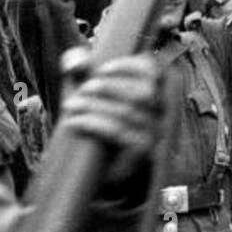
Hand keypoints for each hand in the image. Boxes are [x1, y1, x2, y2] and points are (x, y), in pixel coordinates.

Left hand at [59, 55, 163, 186]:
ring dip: (94, 105)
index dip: (129, 66)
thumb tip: (75, 60)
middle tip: (82, 89)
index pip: (153, 72)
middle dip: (108, 86)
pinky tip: (73, 122)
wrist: (103, 171)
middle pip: (142, 92)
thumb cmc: (98, 126)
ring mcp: (155, 133)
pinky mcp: (143, 151)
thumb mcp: (88, 96)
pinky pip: (118, 131)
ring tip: (70, 105)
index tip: (101, 69)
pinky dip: (93, 123)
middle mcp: (160, 112)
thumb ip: (81, 73)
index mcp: (153, 93)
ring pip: (127, 112)